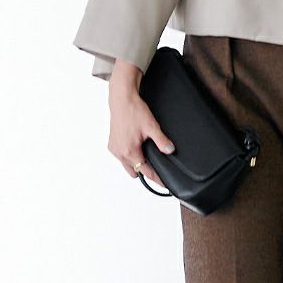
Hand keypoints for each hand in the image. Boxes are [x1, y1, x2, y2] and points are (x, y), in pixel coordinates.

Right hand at [107, 59, 174, 186]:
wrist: (121, 99)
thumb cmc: (134, 111)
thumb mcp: (151, 126)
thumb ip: (161, 140)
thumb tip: (170, 150)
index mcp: (130, 151)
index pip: (146, 172)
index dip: (157, 178)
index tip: (164, 184)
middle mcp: (120, 153)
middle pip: (136, 172)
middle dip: (145, 171)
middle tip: (155, 164)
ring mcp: (114, 149)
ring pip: (128, 166)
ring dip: (136, 164)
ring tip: (144, 154)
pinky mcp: (111, 145)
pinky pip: (122, 159)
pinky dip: (129, 157)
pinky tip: (135, 148)